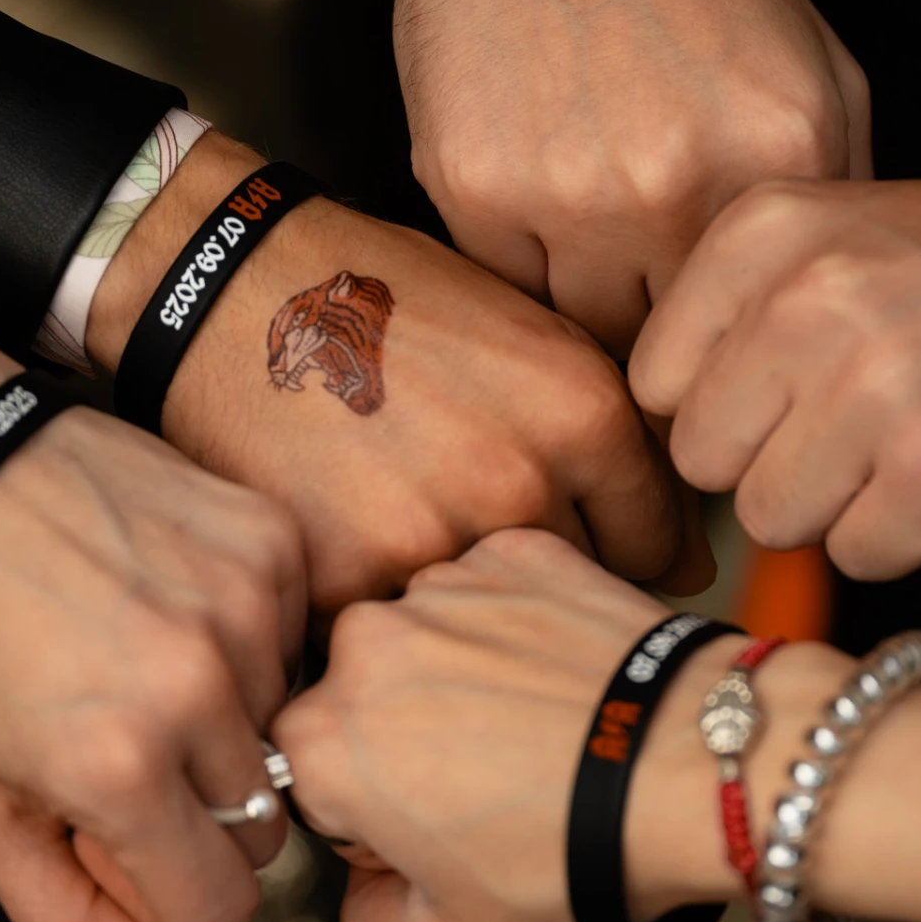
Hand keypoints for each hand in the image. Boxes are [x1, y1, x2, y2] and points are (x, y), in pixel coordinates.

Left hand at [0, 301, 305, 921]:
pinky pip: (296, 637)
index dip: (168, 884)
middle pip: (263, 829)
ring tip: (142, 656)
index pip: (219, 906)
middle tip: (131, 741)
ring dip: (227, 717)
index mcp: (117, 770)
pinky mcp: (270, 541)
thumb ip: (66, 916)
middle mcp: (197, 690)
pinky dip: (246, 635)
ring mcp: (245, 606)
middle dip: (201, 808)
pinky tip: (171, 600)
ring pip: (285, 731)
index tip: (127, 837)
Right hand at [88, 133, 709, 614]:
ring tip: (423, 527)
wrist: (234, 291)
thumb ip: (609, 435)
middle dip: (551, 575)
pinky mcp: (343, 580)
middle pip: (578, 589)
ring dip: (474, 604)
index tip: (601, 544)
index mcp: (580, 412)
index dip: (629, 546)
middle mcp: (517, 480)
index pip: (660, 544)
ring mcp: (427, 536)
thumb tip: (686, 552)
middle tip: (489, 527)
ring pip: (491, 621)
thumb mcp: (529, 336)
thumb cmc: (383, 302)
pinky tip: (366, 543)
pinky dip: (392, 607)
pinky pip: (402, 630)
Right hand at [273, 528, 920, 921]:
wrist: (697, 769)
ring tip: (541, 727)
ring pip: (426, 632)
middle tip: (490, 782)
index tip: (428, 830)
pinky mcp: (516, 550)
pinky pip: (494, 588)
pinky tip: (568, 676)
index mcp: (322, 741)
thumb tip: (363, 890)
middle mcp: (363, 642)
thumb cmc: (576, 859)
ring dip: (459, 669)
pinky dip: (520, 623)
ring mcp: (443, 584)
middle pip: (360, 692)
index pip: (304, 775)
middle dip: (402, 732)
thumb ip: (369, 921)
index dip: (363, 813)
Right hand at [390, 0, 870, 355]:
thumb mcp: (815, 60)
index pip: (774, 318)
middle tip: (654, 276)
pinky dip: (520, 260)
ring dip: (590, 300)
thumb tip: (828, 314)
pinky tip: (533, 191)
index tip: (729, 317)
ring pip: (584, 328)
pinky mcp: (474, 186)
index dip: (750, 330)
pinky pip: (505, 285)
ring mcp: (569, 191)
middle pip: (681, 341)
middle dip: (671, 325)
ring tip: (594, 233)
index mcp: (779, 154)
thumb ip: (842, 186)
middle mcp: (677, 185)